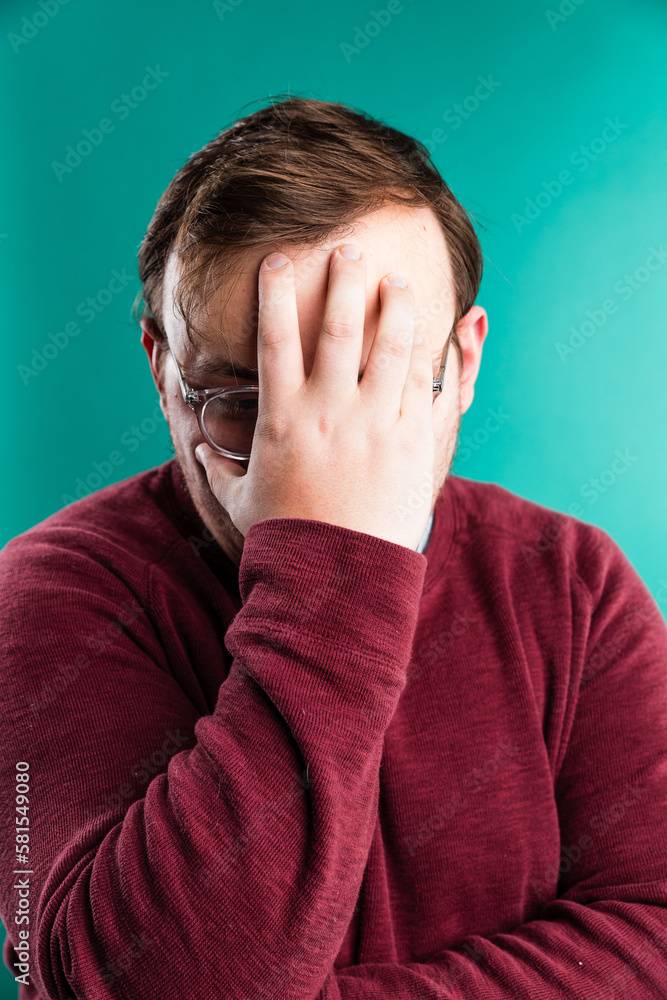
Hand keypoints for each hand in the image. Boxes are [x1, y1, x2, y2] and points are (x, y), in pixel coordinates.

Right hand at [194, 244, 434, 550]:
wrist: (337, 578)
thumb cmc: (285, 538)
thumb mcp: (239, 501)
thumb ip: (217, 470)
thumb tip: (199, 452)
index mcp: (283, 417)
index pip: (274, 337)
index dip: (275, 292)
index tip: (279, 260)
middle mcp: (329, 410)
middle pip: (338, 324)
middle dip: (345, 279)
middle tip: (350, 249)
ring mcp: (374, 423)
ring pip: (389, 345)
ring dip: (394, 305)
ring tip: (397, 281)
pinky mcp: (412, 441)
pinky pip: (423, 385)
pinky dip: (426, 354)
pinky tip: (428, 333)